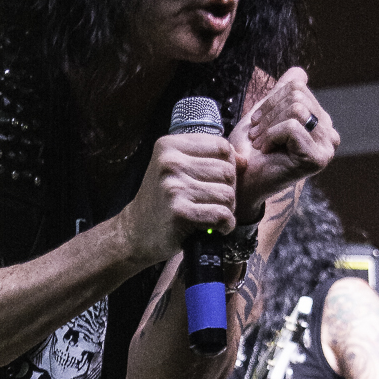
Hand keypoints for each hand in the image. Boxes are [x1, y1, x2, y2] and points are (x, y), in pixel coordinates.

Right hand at [119, 131, 239, 265]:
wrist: (134, 232)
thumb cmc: (161, 200)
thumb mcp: (176, 169)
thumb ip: (207, 159)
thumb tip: (243, 160)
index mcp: (169, 146)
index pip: (221, 146)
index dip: (228, 165)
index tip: (215, 182)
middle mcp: (170, 162)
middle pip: (228, 171)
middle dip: (228, 190)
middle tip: (213, 203)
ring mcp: (174, 187)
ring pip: (228, 194)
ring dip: (227, 209)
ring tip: (211, 215)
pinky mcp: (180, 212)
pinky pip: (222, 215)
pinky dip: (225, 225)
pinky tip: (214, 228)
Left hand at [229, 67, 338, 219]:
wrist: (242, 181)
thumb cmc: (251, 150)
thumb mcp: (265, 114)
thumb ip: (282, 93)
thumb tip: (299, 73)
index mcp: (319, 120)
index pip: (297, 85)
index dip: (271, 99)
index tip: (257, 122)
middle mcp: (329, 133)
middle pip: (297, 95)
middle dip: (268, 112)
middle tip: (255, 134)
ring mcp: (327, 147)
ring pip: (296, 109)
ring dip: (268, 125)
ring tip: (259, 143)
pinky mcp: (318, 158)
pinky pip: (292, 127)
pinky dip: (271, 135)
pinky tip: (266, 150)